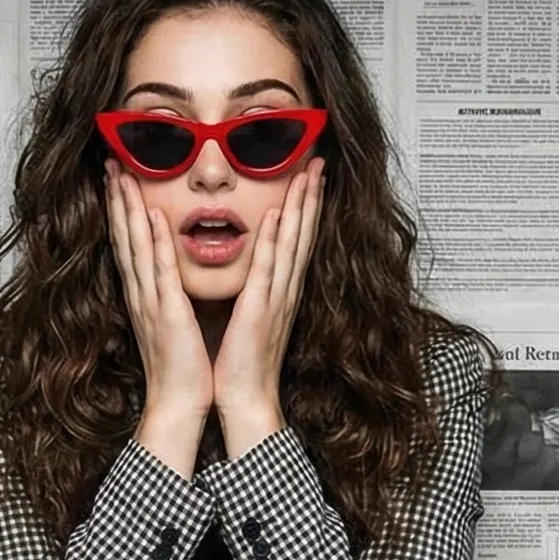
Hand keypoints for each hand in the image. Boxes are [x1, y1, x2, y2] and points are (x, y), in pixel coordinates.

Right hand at [105, 159, 213, 421]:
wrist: (179, 403)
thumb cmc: (183, 366)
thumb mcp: (174, 321)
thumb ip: (171, 294)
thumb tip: (176, 271)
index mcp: (145, 296)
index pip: (129, 244)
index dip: (122, 210)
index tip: (119, 180)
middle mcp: (141, 294)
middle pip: (123, 237)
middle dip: (117, 199)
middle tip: (110, 163)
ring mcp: (151, 302)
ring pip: (135, 246)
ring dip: (128, 209)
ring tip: (122, 175)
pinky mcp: (168, 313)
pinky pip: (160, 272)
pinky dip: (154, 243)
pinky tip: (152, 216)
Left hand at [211, 157, 323, 427]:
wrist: (244, 398)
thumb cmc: (240, 361)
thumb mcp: (247, 315)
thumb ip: (252, 288)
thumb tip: (247, 267)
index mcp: (280, 291)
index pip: (296, 240)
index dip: (305, 207)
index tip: (310, 177)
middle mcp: (285, 290)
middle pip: (303, 233)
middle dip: (311, 196)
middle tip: (319, 161)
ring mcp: (276, 298)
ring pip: (292, 243)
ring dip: (300, 207)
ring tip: (308, 174)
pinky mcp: (260, 309)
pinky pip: (267, 269)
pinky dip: (273, 241)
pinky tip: (275, 215)